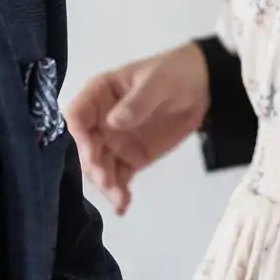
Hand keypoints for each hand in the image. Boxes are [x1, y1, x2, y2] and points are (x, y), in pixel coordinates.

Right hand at [67, 42, 209, 215]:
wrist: (203, 86)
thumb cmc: (175, 73)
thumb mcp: (158, 82)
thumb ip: (137, 102)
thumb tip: (113, 122)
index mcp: (99, 95)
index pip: (77, 115)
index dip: (78, 135)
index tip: (91, 151)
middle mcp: (100, 121)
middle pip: (86, 147)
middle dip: (93, 166)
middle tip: (106, 181)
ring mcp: (114, 142)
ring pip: (101, 167)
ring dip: (105, 184)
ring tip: (119, 198)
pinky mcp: (131, 158)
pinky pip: (120, 178)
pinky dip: (119, 192)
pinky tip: (123, 206)